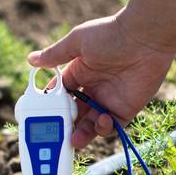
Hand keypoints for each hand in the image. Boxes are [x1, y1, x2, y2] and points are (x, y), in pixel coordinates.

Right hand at [26, 12, 175, 149]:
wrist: (145, 38)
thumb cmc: (111, 35)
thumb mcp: (77, 42)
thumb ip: (55, 55)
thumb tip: (31, 59)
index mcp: (79, 73)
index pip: (61, 95)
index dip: (52, 106)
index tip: (42, 115)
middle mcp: (93, 88)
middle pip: (75, 114)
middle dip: (66, 125)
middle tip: (58, 133)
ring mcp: (110, 100)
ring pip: (92, 124)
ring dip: (82, 133)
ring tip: (75, 139)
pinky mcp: (127, 108)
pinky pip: (114, 126)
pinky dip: (105, 129)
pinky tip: (101, 121)